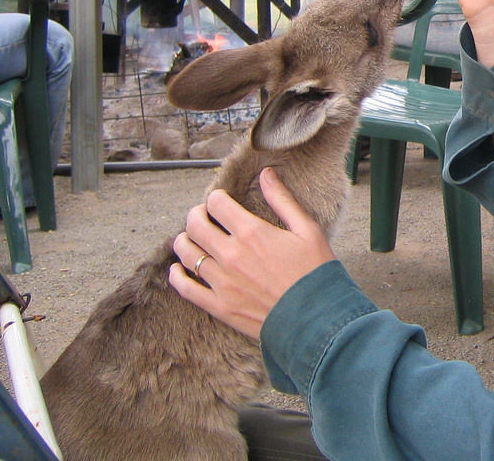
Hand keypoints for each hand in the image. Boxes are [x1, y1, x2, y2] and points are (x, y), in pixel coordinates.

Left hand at [169, 167, 335, 339]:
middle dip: (195, 215)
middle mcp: (230, 254)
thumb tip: (267, 174)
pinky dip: (177, 276)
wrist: (316, 320)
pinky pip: (186, 288)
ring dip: (183, 240)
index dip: (215, 197)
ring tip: (190, 238)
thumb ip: (283, 200)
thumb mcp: (307, 230)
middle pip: (195, 225)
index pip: (217, 204)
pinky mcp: (219, 306)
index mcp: (252, 232)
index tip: (220, 200)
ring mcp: (221, 282)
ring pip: (186, 254)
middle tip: (202, 215)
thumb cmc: (316, 273)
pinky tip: (178, 270)